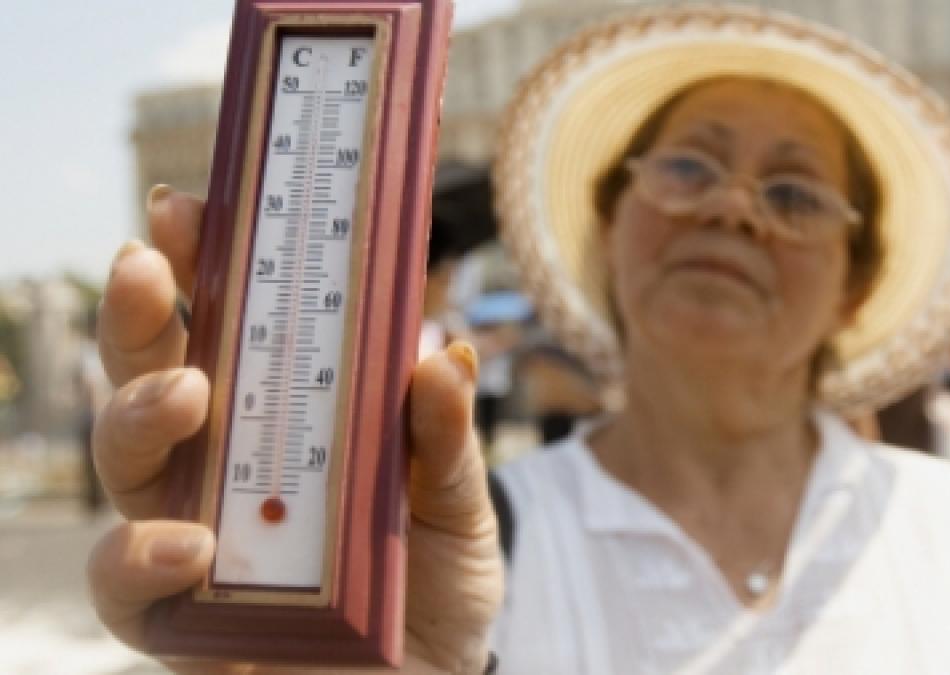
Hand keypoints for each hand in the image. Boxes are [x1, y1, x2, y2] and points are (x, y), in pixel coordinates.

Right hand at [86, 186, 502, 673]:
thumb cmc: (434, 585)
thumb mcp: (454, 504)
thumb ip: (443, 441)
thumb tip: (445, 355)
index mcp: (281, 422)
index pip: (224, 333)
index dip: (198, 268)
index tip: (192, 209)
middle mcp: (222, 471)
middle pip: (152, 378)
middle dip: (139, 314)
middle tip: (149, 263)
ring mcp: (193, 539)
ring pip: (122, 465)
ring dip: (137, 414)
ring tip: (189, 394)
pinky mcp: (180, 622)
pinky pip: (125, 589)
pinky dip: (142, 558)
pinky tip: (190, 543)